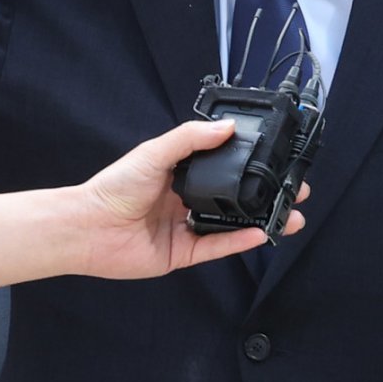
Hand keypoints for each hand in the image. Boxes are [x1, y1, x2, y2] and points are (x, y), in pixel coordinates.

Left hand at [77, 119, 305, 278]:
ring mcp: (185, 228)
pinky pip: (217, 247)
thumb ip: (190, 138)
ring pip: (231, 224)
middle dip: (264, 195)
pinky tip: (261, 233)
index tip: (274, 160)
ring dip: (260, 220)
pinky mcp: (183, 254)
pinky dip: (239, 241)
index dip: (247, 165)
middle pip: (233, 198)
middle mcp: (185, 201)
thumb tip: (227, 127)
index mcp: (178, 175)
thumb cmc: (114, 187)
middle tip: (293, 190)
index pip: (221, 168)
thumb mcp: (153, 152)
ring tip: (289, 215)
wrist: (89, 227)